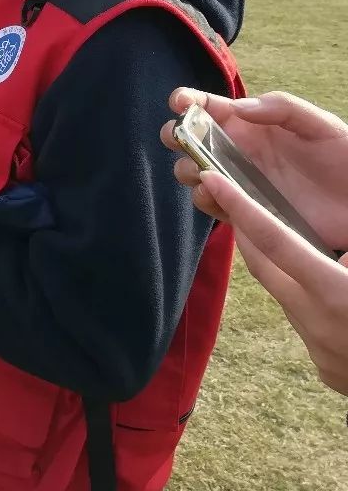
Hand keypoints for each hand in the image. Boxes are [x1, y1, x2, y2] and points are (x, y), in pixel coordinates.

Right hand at [161, 88, 347, 248]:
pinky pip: (213, 204)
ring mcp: (237, 181)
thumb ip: (283, 107)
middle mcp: (237, 150)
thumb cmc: (345, 158)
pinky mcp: (244, 211)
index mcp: (251, 123)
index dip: (187, 100)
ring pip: (193, 172)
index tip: (180, 104)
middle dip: (175, 136)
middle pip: (188, 139)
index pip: (208, 106)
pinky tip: (214, 194)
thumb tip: (238, 107)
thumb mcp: (322, 125)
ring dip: (187, 170)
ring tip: (202, 172)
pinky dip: (205, 199)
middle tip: (180, 140)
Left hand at [197, 168, 347, 394]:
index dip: (241, 207)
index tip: (213, 180)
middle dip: (246, 234)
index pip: (275, 240)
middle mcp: (316, 322)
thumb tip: (339, 253)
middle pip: (264, 268)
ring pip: (287, 299)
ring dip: (284, 274)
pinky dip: (310, 306)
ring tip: (295, 251)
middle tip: (237, 205)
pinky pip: (308, 327)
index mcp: (335, 293)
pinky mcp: (325, 369)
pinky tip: (332, 302)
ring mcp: (318, 350)